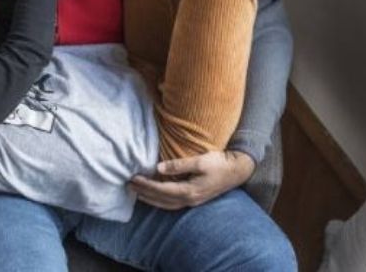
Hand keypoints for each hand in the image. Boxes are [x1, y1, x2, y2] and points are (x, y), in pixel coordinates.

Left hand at [129, 150, 255, 209]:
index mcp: (189, 191)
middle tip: (129, 186)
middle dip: (144, 193)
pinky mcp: (194, 198)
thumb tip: (158, 168)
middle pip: (161, 199)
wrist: (237, 170)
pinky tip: (155, 195)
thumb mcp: (200, 161)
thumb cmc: (220, 163)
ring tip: (137, 192)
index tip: (133, 178)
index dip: (146, 185)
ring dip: (151, 198)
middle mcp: (189, 200)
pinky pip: (172, 203)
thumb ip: (179, 165)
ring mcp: (192, 201)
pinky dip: (160, 200)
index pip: (161, 190)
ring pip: (166, 204)